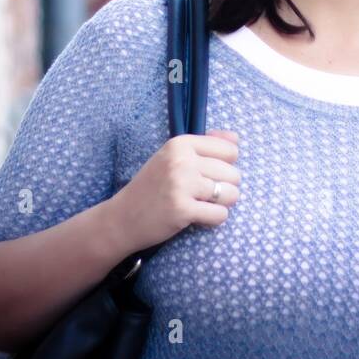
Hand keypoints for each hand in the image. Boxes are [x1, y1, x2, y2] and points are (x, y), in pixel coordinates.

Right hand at [111, 129, 240, 253]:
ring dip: (222, 204)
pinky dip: (214, 219)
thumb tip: (236, 139)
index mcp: (181, 143)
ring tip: (202, 205)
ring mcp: (181, 184)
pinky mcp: (182, 209)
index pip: (230, 151)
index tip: (207, 175)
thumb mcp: (173, 157)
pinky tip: (197, 217)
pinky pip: (220, 215)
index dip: (225, 166)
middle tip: (202, 195)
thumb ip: (205, 145)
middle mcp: (181, 160)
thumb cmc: (153, 186)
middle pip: (233, 174)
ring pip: (231, 194)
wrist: (122, 217)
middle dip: (225, 188)